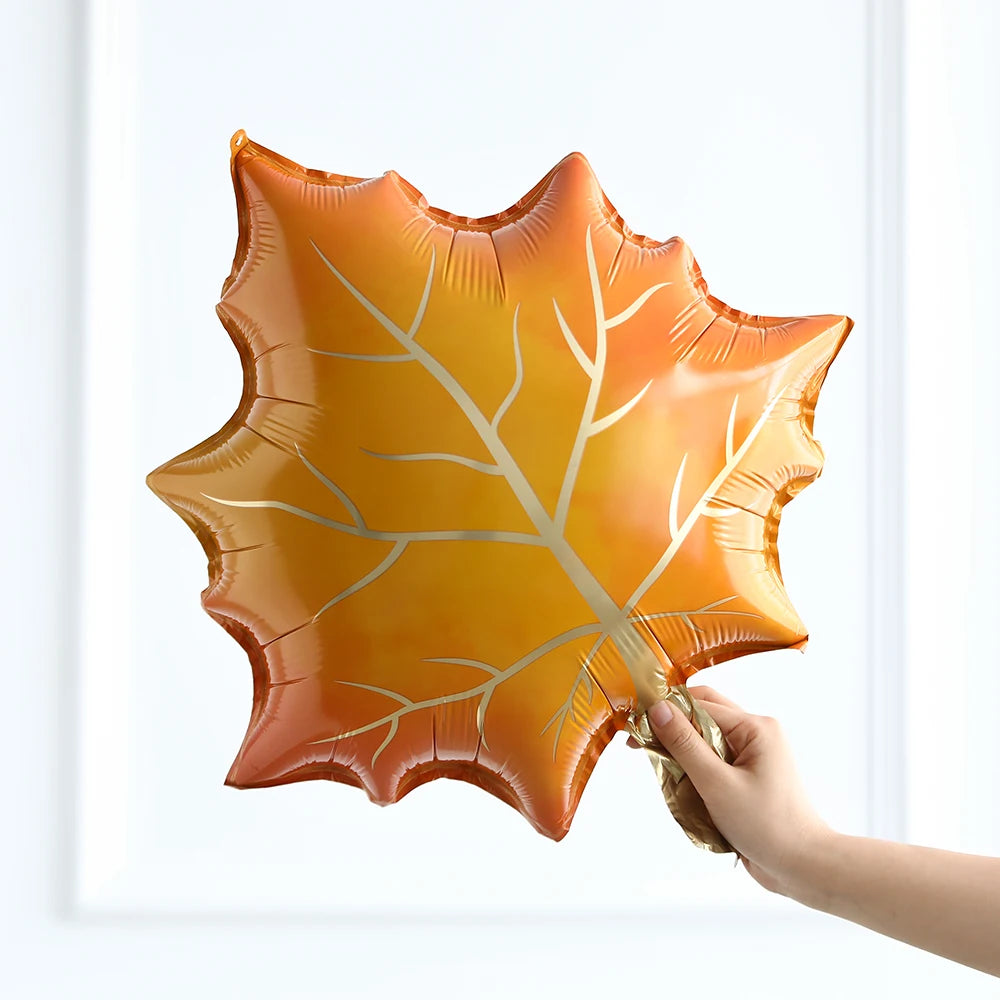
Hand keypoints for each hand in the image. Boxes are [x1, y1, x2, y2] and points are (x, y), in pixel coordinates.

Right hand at [645, 686, 832, 895]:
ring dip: (683, 753)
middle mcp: (757, 735)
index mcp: (756, 727)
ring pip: (706, 740)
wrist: (803, 868)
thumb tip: (658, 709)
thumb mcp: (717, 784)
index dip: (666, 713)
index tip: (634, 727)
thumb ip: (685, 745)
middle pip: (703, 716)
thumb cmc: (768, 827)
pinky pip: (714, 762)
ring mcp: (754, 756)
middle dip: (672, 729)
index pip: (700, 705)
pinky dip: (695, 772)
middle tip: (641, 745)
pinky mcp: (748, 777)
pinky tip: (683, 789)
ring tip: (663, 771)